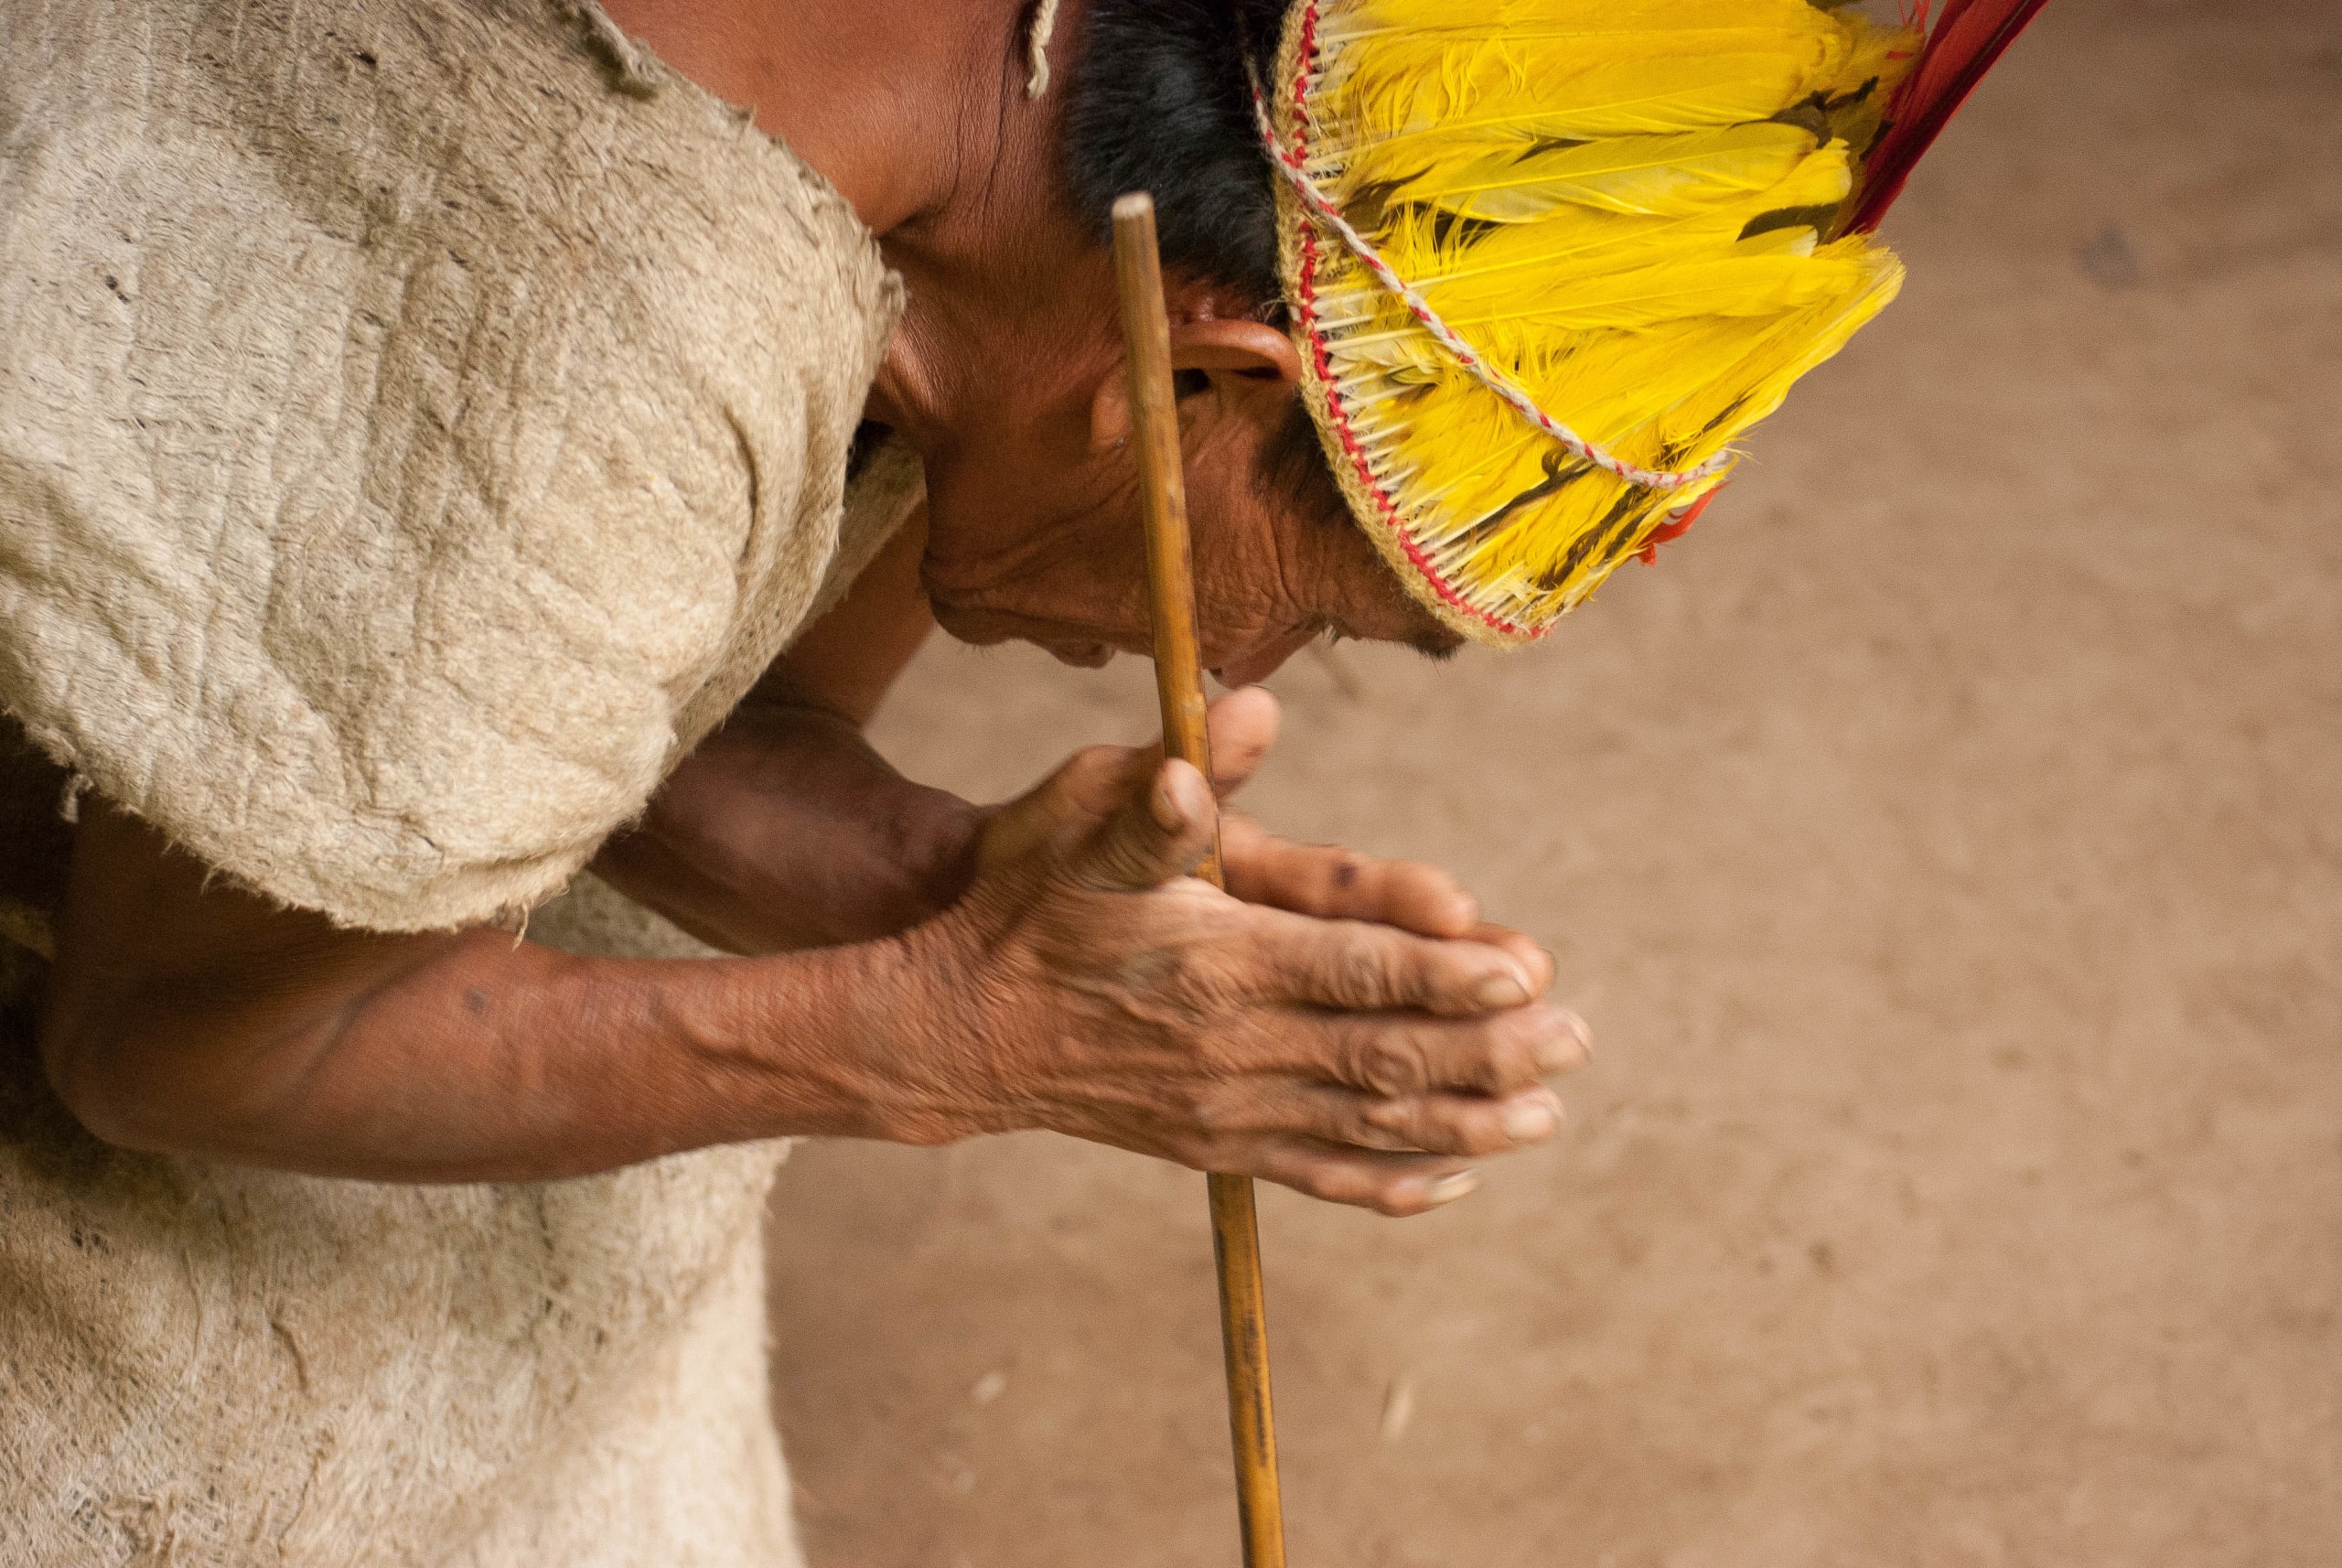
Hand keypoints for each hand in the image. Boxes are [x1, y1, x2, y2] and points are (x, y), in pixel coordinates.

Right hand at [896, 690, 1590, 1214]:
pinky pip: (1317, 1174)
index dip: (1442, 972)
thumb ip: (1165, 784)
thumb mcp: (1075, 820)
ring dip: (1464, 1121)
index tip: (1524, 969)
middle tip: (1576, 1037)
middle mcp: (1229, 1047)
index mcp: (1211, 961)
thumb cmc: (1022, 904)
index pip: (1351, 971)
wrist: (952, 1027)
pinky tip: (1448, 1178)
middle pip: (1382, 1056)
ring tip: (1544, 1115)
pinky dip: (1389, 1181)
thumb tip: (1243, 716)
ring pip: (1366, 1124)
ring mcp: (1225, 1108)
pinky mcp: (1213, 1144)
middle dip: (1487, 1050)